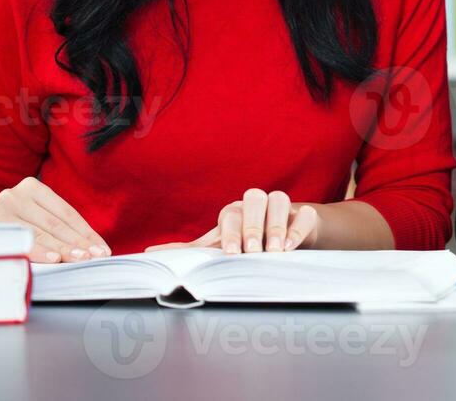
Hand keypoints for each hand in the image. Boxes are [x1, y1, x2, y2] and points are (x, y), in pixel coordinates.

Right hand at [0, 177, 109, 263]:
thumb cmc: (17, 224)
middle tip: (95, 256)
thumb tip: (92, 247)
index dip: (86, 232)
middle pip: (55, 224)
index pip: (66, 213)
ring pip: (40, 233)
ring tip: (81, 259)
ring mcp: (1, 210)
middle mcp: (16, 195)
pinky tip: (54, 259)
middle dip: (78, 243)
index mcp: (32, 187)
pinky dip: (39, 251)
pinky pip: (21, 242)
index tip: (102, 248)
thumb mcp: (36, 215)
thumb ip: (58, 225)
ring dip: (63, 249)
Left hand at [144, 189, 321, 253]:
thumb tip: (149, 254)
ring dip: (275, 224)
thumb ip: (191, 252)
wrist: (285, 240)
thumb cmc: (246, 244)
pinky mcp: (305, 216)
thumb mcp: (220, 248)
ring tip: (273, 251)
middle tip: (252, 251)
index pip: (230, 214)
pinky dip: (297, 227)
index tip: (230, 254)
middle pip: (253, 199)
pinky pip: (304, 214)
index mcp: (235, 212)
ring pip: (279, 200)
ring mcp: (283, 208)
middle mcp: (257, 205)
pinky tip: (291, 246)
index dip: (230, 232)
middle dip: (251, 225)